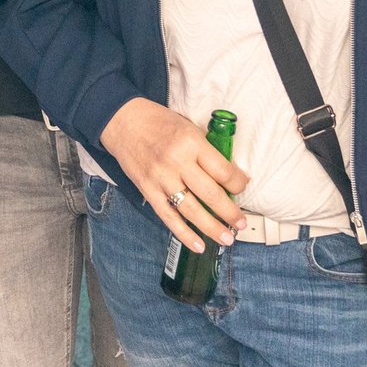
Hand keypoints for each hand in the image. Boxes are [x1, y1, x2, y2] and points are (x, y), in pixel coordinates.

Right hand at [100, 98, 247, 253]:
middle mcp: (177, 162)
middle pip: (211, 194)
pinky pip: (168, 217)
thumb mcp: (189, 128)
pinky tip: (198, 245)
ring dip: (212, 228)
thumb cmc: (159, 122)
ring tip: (227, 238)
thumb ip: (205, 151)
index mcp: (191, 143)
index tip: (243, 187)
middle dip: (230, 212)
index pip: (223, 171)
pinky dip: (184, 234)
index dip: (238, 183)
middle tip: (241, 223)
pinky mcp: (148, 190)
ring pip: (192, 210)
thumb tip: (228, 176)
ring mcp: (161, 178)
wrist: (124, 121)